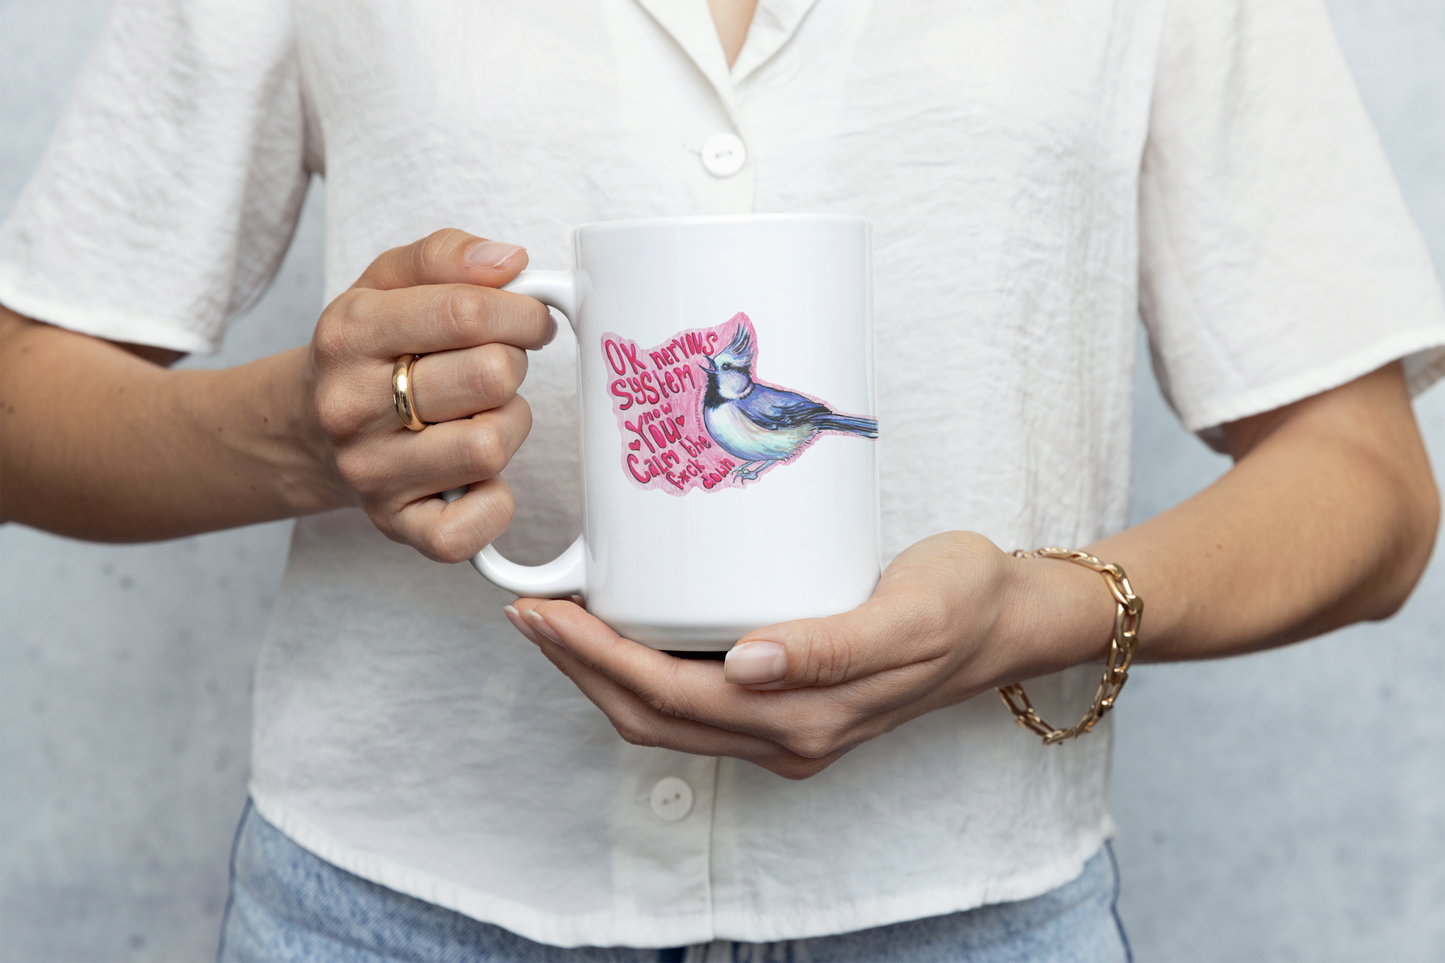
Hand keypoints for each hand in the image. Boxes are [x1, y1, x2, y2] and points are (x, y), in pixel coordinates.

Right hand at [307, 229, 555, 560]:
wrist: (305, 429)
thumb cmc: (368, 352)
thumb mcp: (387, 282)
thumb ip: (446, 256)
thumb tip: (509, 262)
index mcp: (351, 333)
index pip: (467, 312)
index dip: (522, 313)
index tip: (530, 320)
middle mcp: (351, 406)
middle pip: (490, 376)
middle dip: (512, 365)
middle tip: (495, 367)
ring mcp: (371, 472)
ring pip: (490, 446)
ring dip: (510, 425)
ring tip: (483, 414)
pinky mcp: (395, 525)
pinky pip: (469, 529)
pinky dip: (495, 503)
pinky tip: (480, 477)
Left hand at [504, 533, 1113, 778]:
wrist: (1009, 621)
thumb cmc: (962, 601)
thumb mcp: (912, 612)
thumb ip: (833, 646)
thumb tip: (746, 665)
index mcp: (805, 720)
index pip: (669, 697)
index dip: (596, 657)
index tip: (546, 610)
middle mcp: (786, 737)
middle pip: (649, 716)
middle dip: (579, 667)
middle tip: (528, 610)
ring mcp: (785, 728)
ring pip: (664, 716)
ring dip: (602, 673)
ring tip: (557, 619)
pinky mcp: (788, 705)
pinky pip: (695, 703)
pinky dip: (643, 670)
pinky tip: (627, 628)